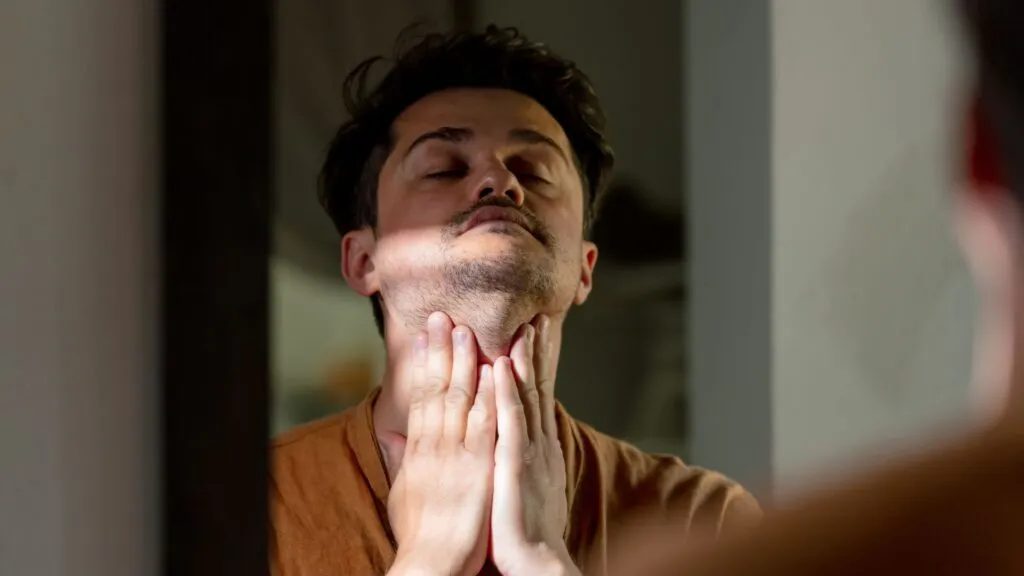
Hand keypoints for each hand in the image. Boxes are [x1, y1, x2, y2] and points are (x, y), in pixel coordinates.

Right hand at [385, 312, 496, 575]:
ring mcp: (456, 456)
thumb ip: (401, 456)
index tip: (428, 335)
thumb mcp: (403, 490)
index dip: (426, 363)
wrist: (431, 564)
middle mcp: (434, 447)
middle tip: (444, 317)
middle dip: (441, 351)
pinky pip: (484, 424)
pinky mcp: (478, 468)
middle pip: (437, 389)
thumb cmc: (420, 533)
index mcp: (419, 450)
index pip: (422, 397)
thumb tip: (392, 432)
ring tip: (467, 330)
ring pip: (459, 399)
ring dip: (464, 363)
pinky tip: (493, 372)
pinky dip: (487, 396)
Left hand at [490, 316, 577, 575]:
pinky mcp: (514, 464)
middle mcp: (537, 442)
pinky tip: (503, 366)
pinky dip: (507, 390)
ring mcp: (527, 451)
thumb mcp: (519, 485)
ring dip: (524, 359)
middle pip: (537, 387)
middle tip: (538, 316)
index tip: (534, 332)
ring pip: (526, 395)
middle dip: (537, 351)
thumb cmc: (523, 529)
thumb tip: (509, 441)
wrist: (536, 562)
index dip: (536, 363)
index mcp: (535, 446)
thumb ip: (512, 457)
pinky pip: (510, 420)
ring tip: (523, 326)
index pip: (536, 395)